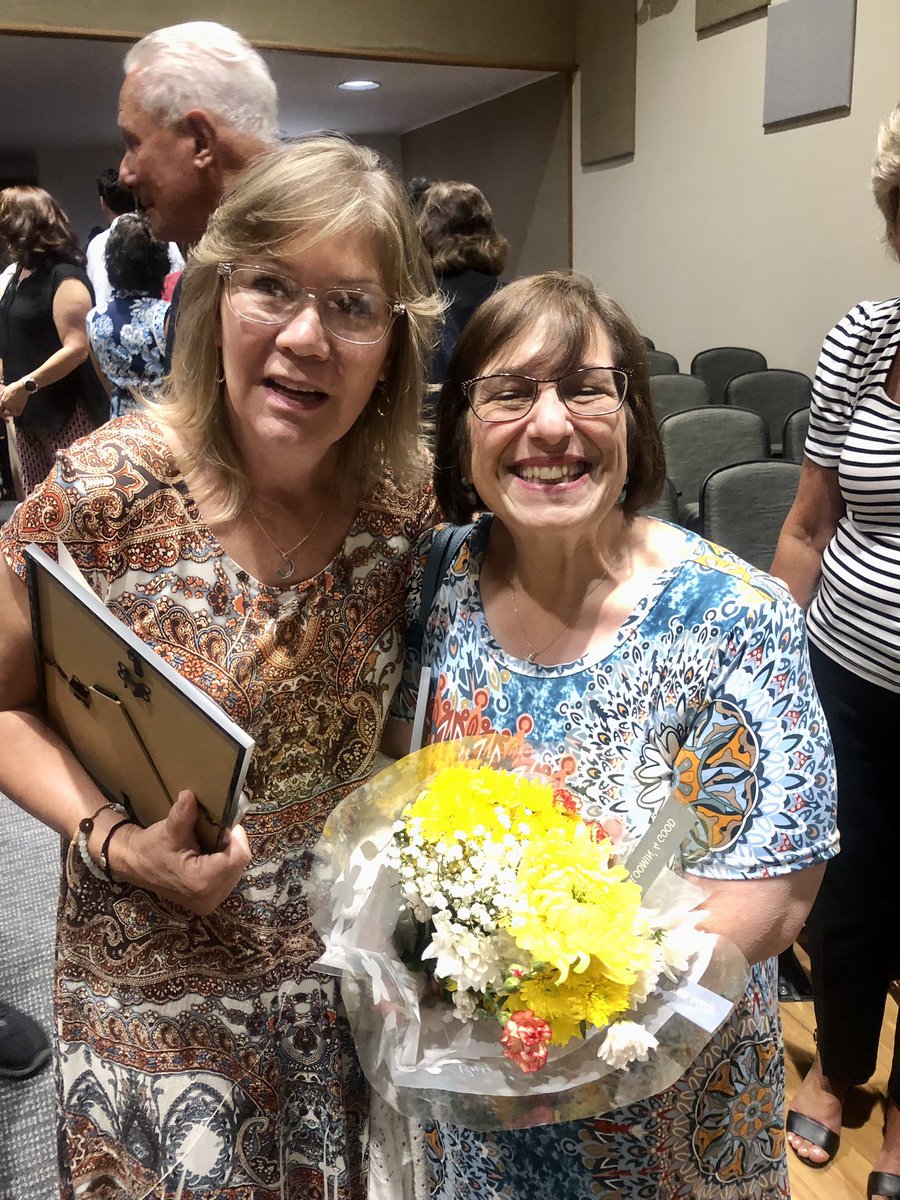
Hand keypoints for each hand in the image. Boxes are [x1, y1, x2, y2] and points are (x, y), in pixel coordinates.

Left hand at [0, 380, 27, 418]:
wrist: (23, 387)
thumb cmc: (13, 387)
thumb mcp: (4, 391)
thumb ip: (0, 396)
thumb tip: (0, 401)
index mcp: (3, 400)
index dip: (0, 412)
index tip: (0, 412)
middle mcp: (8, 405)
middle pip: (4, 413)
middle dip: (4, 415)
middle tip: (4, 415)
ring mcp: (15, 406)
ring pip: (11, 414)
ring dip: (10, 414)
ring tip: (10, 413)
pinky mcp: (21, 407)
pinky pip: (18, 414)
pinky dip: (16, 414)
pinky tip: (15, 413)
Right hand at [112, 790, 251, 915]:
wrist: (134, 865)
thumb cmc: (151, 847)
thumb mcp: (168, 830)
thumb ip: (183, 814)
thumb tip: (190, 794)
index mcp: (201, 881)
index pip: (238, 857)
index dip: (237, 837)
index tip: (229, 823)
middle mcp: (209, 898)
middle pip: (239, 865)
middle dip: (233, 845)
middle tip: (221, 831)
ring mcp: (209, 903)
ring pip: (236, 872)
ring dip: (229, 854)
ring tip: (215, 842)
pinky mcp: (208, 902)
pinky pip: (228, 879)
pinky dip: (224, 864)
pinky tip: (212, 855)